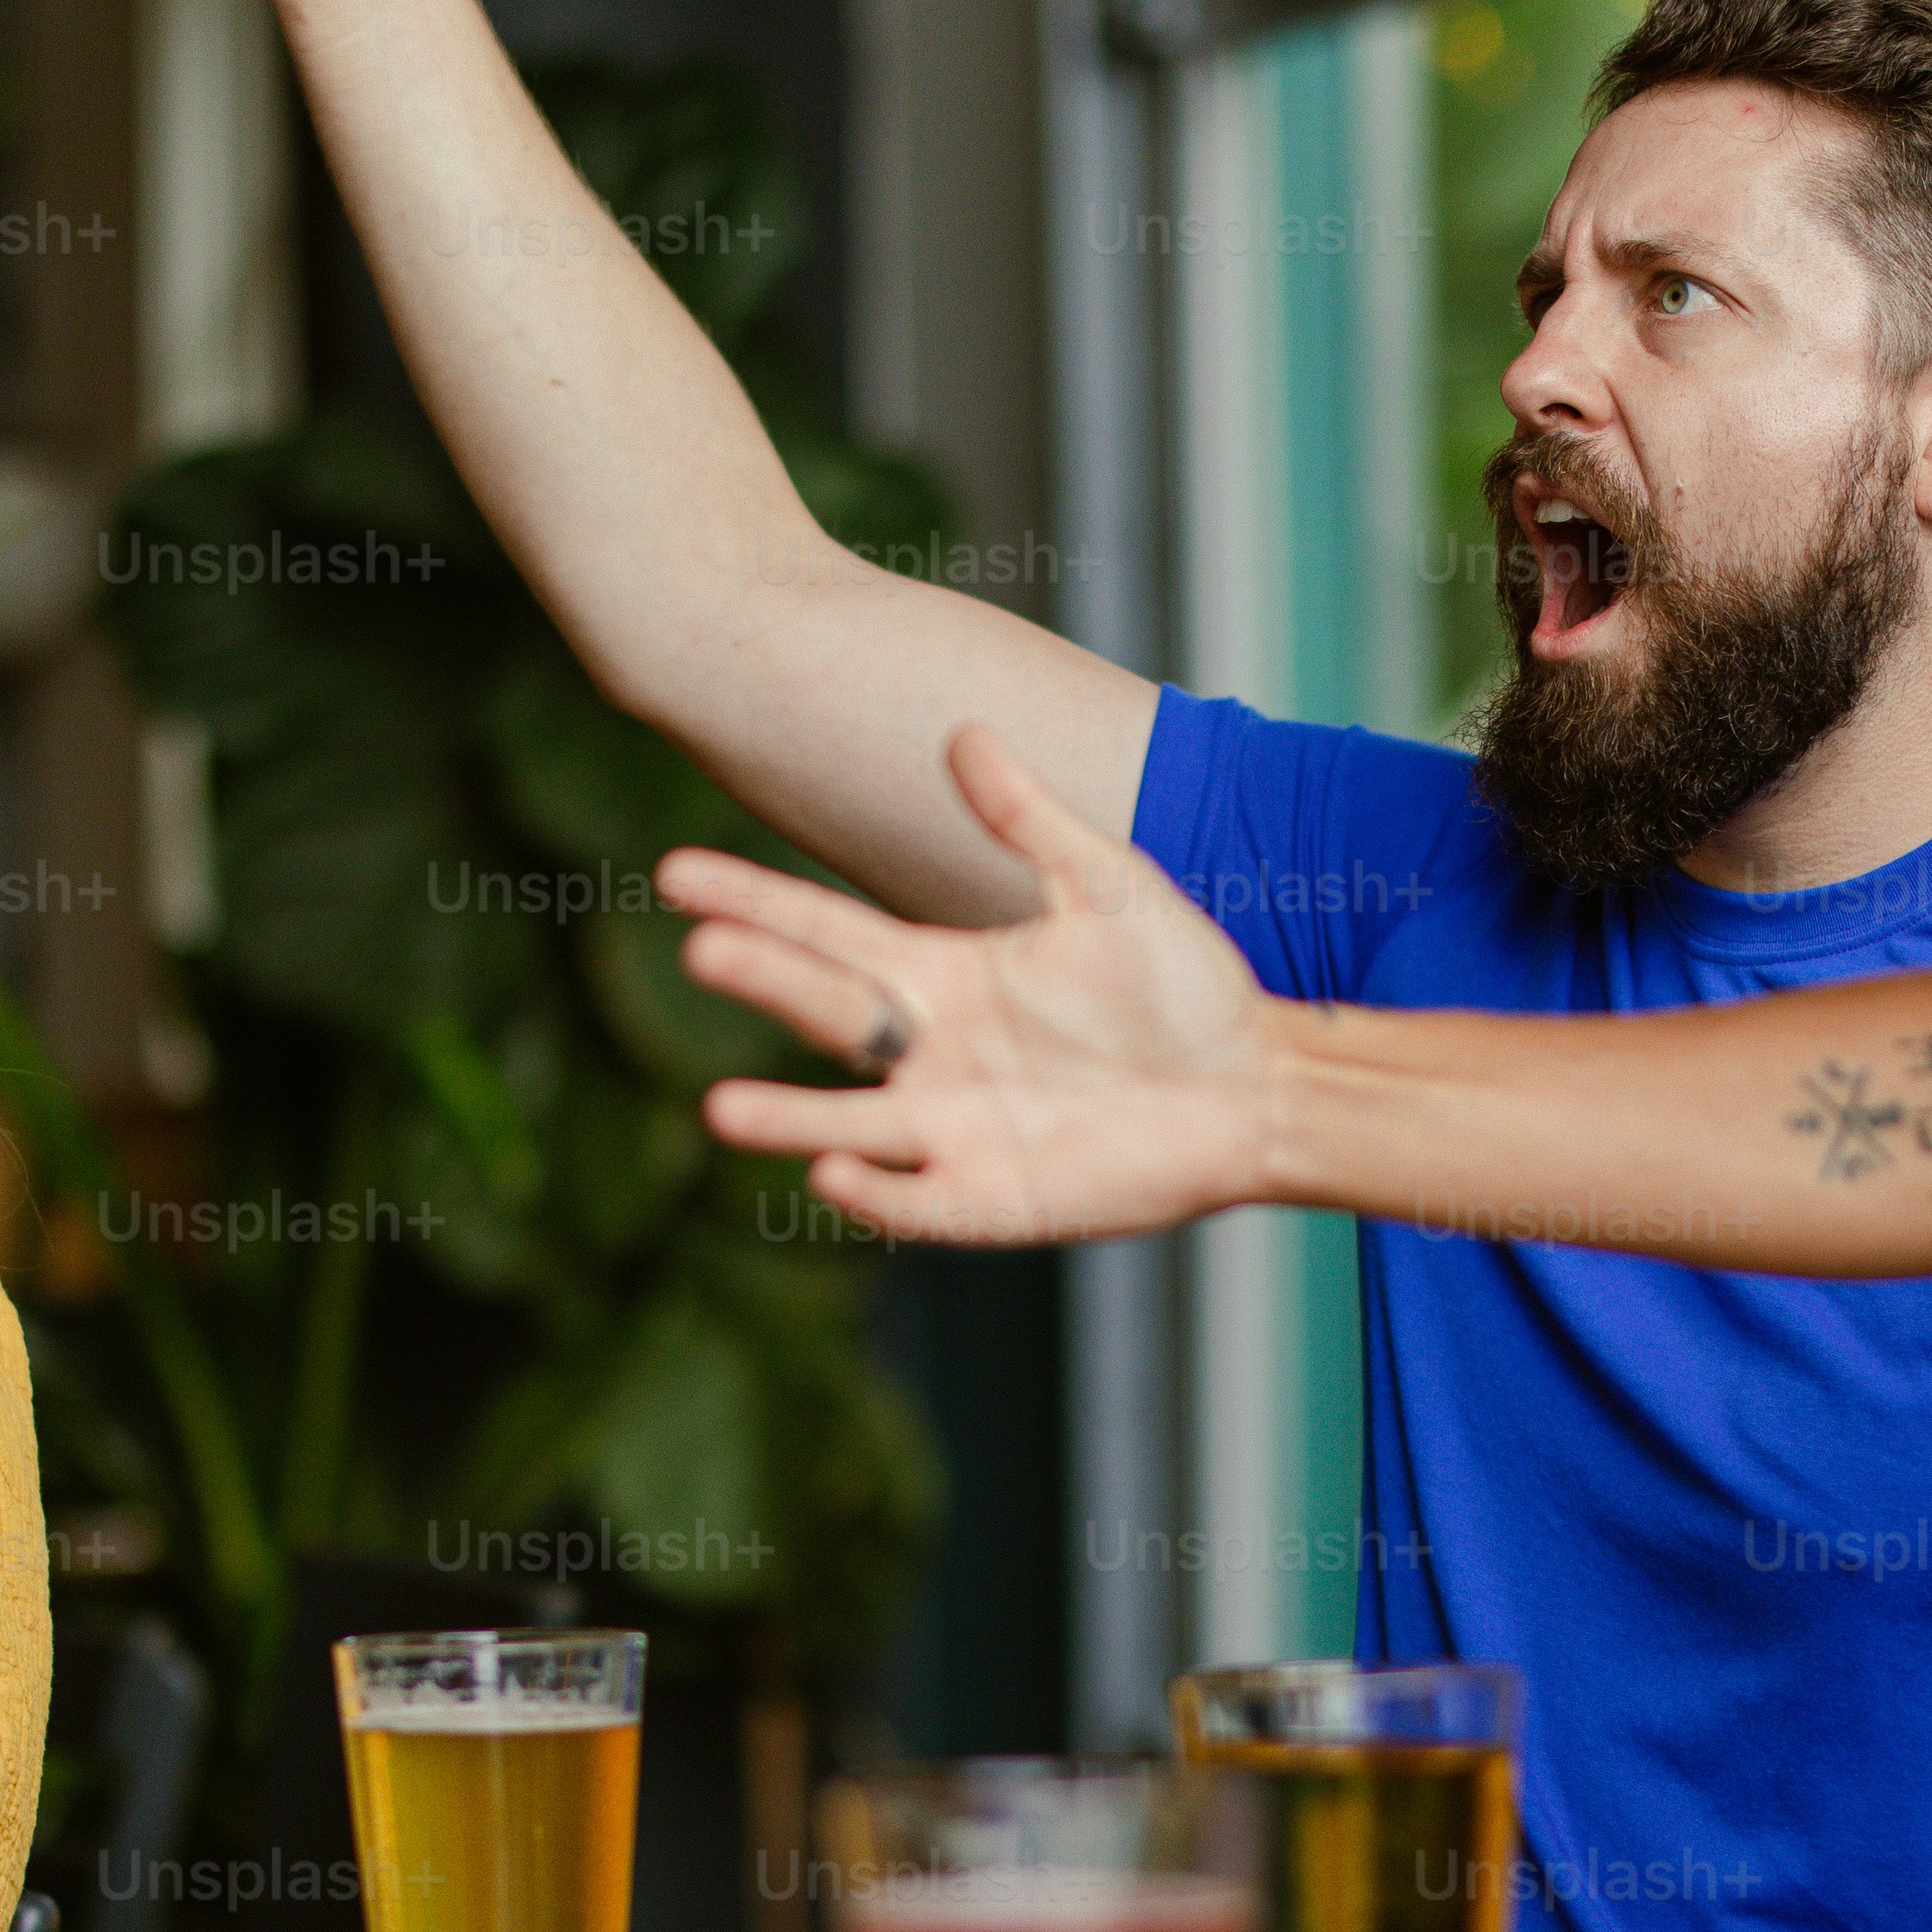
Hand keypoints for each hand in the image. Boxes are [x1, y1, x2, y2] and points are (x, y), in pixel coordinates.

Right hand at [668, 727, 1280, 1247]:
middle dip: (764, 980)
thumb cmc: (1183, 985)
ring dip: (787, 1118)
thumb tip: (962, 732)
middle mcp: (931, 1051)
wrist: (1256, 1084)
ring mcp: (956, 1129)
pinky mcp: (994, 1197)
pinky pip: (918, 1200)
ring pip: (847, 1125)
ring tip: (720, 1111)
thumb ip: (1030, 819)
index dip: (753, 901)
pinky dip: (876, 1193)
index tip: (675, 872)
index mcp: (944, 972)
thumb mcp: (1107, 885)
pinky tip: (833, 1178)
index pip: (825, 931)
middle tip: (702, 949)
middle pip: (827, 1012)